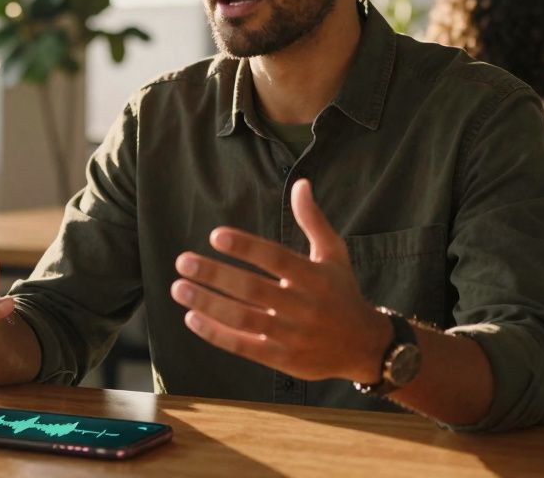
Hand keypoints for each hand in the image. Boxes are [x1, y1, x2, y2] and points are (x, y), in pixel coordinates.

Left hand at [171, 179, 391, 382]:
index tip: (215, 236)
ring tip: (179, 287)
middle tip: (183, 262)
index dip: (246, 247)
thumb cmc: (342, 293)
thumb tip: (301, 184)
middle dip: (215, 275)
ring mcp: (292, 336)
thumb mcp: (334, 254)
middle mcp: (303, 306)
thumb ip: (313, 220)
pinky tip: (192, 317)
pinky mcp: (283, 360)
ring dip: (207, 304)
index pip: (275, 259)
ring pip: (243, 319)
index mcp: (315, 277)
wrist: (364, 346)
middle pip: (252, 289)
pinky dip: (216, 333)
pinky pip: (243, 346)